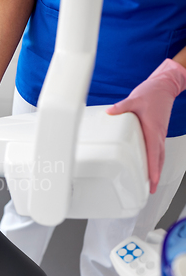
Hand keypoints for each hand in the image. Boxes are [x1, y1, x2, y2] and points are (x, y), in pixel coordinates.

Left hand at [106, 59, 185, 193]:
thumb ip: (121, 107)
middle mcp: (158, 134)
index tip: (150, 179)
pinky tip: (148, 166)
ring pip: (158, 156)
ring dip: (155, 170)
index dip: (152, 167)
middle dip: (154, 175)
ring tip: (149, 183)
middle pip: (157, 159)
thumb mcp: (134, 99)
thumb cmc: (152, 93)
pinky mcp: (157, 133)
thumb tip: (110, 112)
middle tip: (149, 189)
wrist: (164, 86)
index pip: (153, 153)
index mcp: (153, 129)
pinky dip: (154, 160)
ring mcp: (158, 134)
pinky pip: (156, 150)